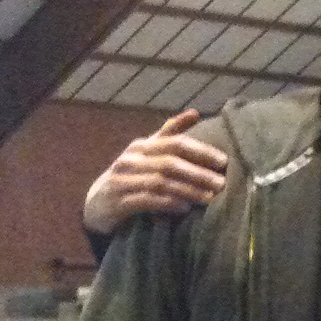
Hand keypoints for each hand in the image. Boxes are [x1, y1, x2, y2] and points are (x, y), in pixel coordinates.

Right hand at [82, 110, 226, 233]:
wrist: (96, 203)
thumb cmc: (130, 176)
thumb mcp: (147, 153)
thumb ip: (169, 134)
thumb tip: (195, 112)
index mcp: (141, 146)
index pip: (175, 143)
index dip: (200, 151)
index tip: (223, 161)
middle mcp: (130, 159)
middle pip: (169, 163)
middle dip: (198, 173)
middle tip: (220, 183)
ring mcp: (121, 180)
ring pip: (160, 182)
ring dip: (187, 190)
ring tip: (208, 197)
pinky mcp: (117, 202)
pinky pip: (146, 201)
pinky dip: (167, 204)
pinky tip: (184, 208)